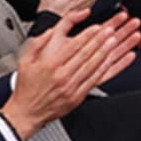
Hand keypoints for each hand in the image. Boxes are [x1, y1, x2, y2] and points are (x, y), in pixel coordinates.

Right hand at [1, 10, 140, 136]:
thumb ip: (38, 43)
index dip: (87, 35)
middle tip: (111, 30)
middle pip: (86, 54)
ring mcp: (71, 87)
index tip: (96, 27)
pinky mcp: (77, 97)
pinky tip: (110, 61)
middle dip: (100, 40)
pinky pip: (94, 80)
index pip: (73, 46)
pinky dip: (104, 69)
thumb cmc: (26, 87)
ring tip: (115, 41)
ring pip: (92, 66)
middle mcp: (62, 76)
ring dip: (105, 52)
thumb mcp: (25, 60)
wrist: (26, 113)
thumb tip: (51, 31)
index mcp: (50, 65)